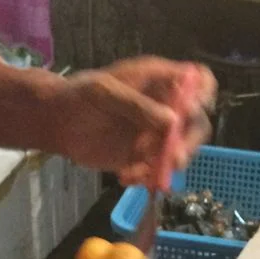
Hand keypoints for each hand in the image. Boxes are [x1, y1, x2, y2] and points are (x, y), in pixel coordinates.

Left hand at [55, 57, 215, 183]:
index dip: (203, 94)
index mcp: (158, 81)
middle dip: (188, 142)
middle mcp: (164, 106)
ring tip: (138, 172)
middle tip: (174, 159)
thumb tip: (173, 121)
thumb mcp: (104, 93)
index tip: (194, 111)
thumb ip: (137, 105)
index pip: (197, 80)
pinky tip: (124, 176)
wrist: (56, 124)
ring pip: (180, 151)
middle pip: (196, 122)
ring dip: (165, 166)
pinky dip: (146, 178)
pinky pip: (158, 171)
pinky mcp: (144, 157)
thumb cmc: (78, 97)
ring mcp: (156, 134)